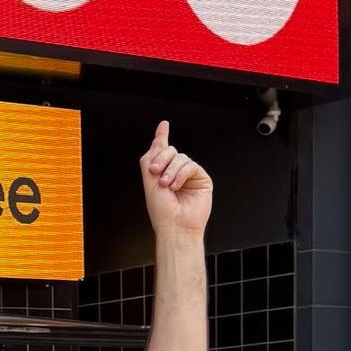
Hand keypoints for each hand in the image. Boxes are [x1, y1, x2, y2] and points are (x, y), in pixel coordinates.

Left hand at [139, 121, 212, 242]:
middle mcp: (176, 173)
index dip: (162, 137)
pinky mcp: (201, 179)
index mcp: (163, 173)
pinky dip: (182, 174)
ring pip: (181, 157)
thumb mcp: (149, 181)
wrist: (175, 225)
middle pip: (170, 150)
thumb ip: (151, 157)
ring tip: (167, 185)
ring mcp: (189, 175)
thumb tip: (158, 137)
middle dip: (162, 159)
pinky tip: (177, 186)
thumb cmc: (161, 209)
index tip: (164, 125)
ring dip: (171, 170)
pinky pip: (191, 165)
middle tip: (156, 173)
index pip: (163, 151)